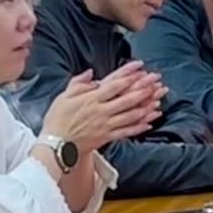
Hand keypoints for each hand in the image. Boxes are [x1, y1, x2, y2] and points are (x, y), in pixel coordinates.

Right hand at [42, 65, 161, 152]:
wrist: (55, 145)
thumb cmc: (57, 120)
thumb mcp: (63, 97)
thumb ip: (78, 83)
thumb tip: (91, 73)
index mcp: (91, 99)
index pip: (114, 84)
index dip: (129, 75)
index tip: (141, 68)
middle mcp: (101, 111)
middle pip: (127, 98)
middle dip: (143, 89)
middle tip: (156, 82)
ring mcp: (105, 125)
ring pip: (130, 115)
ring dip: (146, 107)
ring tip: (158, 100)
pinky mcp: (107, 137)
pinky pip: (126, 132)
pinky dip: (138, 127)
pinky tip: (149, 122)